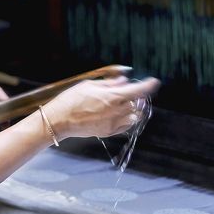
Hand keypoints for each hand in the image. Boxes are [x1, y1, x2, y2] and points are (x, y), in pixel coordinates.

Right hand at [40, 76, 159, 140]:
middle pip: (137, 104)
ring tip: (123, 104)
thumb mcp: (89, 85)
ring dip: (132, 109)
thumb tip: (123, 81)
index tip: (154, 81)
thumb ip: (109, 84)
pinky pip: (125, 126)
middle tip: (130, 92)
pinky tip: (118, 114)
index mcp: (112, 97)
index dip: (149, 85)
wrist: (59, 120)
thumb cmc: (71, 99)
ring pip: (134, 117)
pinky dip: (126, 119)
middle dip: (136, 97)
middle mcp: (116, 111)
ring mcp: (113, 123)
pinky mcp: (108, 132)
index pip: (138, 91)